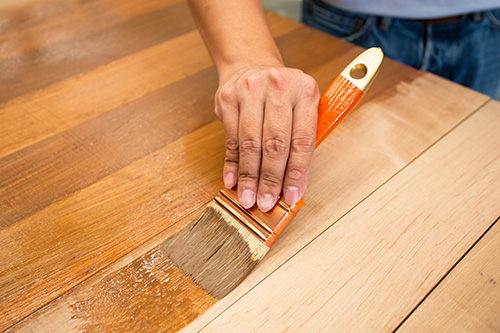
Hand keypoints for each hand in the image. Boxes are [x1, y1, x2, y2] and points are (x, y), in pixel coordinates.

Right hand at [215, 65, 319, 211]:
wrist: (250, 65)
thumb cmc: (281, 95)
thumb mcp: (300, 107)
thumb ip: (300, 140)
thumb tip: (292, 185)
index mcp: (306, 91)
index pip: (302, 140)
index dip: (296, 172)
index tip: (291, 196)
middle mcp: (279, 87)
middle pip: (275, 143)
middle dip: (271, 178)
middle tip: (267, 203)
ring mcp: (251, 90)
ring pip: (251, 143)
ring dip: (250, 176)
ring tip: (249, 198)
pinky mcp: (228, 98)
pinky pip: (231, 138)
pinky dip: (232, 163)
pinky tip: (233, 181)